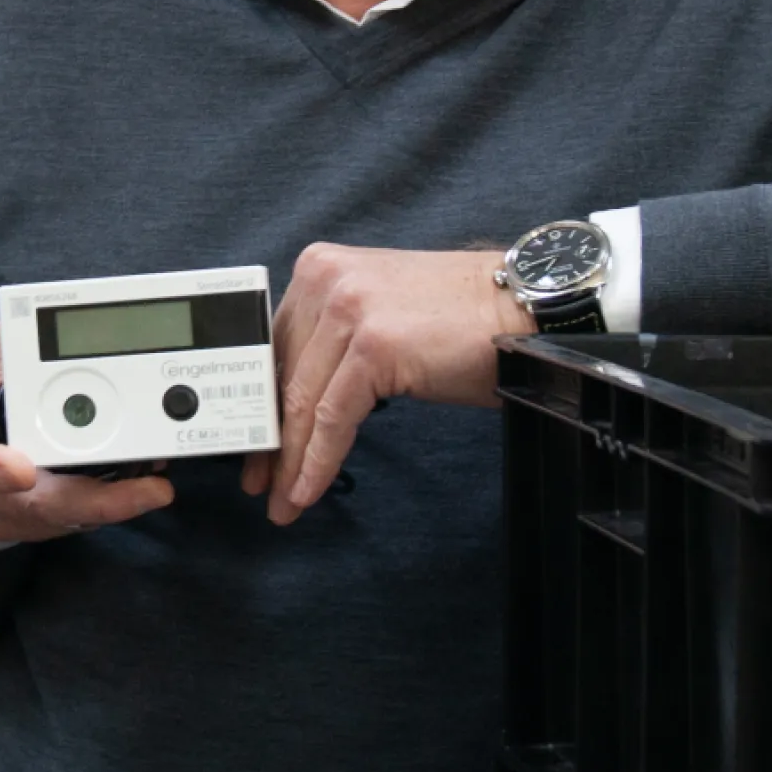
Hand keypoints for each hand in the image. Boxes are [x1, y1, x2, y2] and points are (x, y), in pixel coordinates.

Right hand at [0, 323, 174, 544]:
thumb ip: (32, 348)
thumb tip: (92, 348)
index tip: (24, 472)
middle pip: (25, 504)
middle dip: (93, 500)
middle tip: (149, 490)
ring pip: (52, 522)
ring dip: (107, 507)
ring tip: (153, 484)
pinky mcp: (16, 525)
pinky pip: (62, 526)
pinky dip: (99, 510)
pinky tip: (130, 490)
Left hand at [242, 244, 531, 525]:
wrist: (521, 312)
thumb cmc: (460, 323)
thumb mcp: (378, 316)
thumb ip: (333, 340)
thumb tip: (295, 396)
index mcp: (320, 269)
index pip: (274, 346)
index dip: (259, 403)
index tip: (251, 444)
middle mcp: (326, 280)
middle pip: (282, 376)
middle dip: (269, 440)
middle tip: (258, 484)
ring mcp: (349, 309)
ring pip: (303, 403)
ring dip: (289, 462)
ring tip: (283, 502)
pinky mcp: (374, 345)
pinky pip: (333, 418)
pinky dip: (318, 461)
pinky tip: (308, 491)